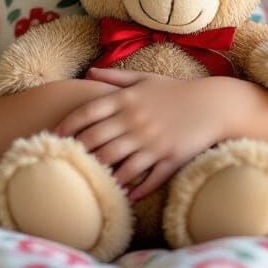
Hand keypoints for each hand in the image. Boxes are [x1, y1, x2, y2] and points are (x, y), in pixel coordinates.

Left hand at [52, 68, 224, 202]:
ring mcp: (152, 142)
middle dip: (77, 153)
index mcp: (127, 99)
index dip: (67, 125)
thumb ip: (115, 77)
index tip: (53, 136)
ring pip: (117, 163)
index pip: (88, 113)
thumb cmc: (176, 91)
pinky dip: (132, 188)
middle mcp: (136, 121)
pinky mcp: (169, 158)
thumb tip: (89, 73)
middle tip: (61, 163)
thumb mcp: (145, 79)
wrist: (214, 104)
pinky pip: (146, 178)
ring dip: (100, 174)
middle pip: (97, 141)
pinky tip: (122, 194)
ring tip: (86, 182)